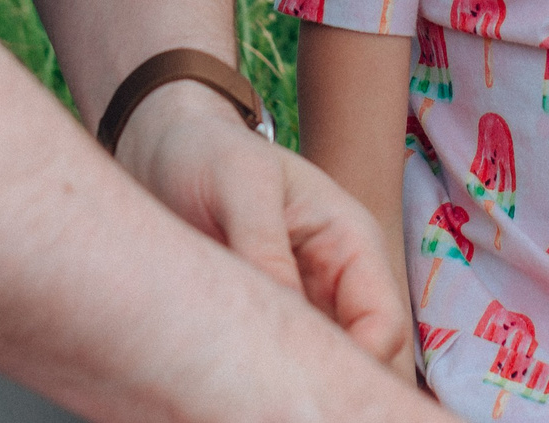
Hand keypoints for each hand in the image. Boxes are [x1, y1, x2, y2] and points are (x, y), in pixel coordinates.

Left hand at [113, 81, 413, 367]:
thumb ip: (265, 244)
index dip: (358, 362)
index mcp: (351, 242)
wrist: (165, 150)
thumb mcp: (240, 184)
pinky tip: (228, 383)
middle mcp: (336, 281)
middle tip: (267, 397)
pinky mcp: (265, 320)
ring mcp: (302, 303)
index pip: (383, 324)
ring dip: (291, 381)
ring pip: (319, 367)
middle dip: (326, 384)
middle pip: (361, 356)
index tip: (299, 380)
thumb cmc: (210, 153)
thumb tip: (284, 312)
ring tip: (241, 389)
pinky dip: (260, 380)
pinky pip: (278, 363)